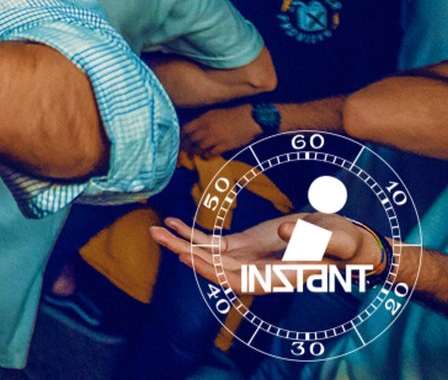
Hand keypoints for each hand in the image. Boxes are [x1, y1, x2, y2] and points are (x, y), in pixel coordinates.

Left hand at [150, 212, 373, 292]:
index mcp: (277, 276)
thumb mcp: (335, 238)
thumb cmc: (344, 242)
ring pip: (208, 254)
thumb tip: (282, 232)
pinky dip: (193, 233)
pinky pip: (213, 242)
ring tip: (155, 229)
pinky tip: (173, 222)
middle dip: (185, 253)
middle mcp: (257, 271)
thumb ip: (311, 237)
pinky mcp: (244, 245)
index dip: (211, 270)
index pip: (238, 279)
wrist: (346, 241)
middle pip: (214, 267)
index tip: (187, 257)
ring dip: (181, 243)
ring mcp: (248, 258)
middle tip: (158, 236)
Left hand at [180, 104, 259, 157]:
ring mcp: (216, 138)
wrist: (250, 118)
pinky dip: (206, 156)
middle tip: (181, 151)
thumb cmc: (232, 113)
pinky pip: (211, 153)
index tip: (178, 140)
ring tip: (191, 155)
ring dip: (194, 152)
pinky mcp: (225, 145)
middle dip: (184, 146)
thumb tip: (192, 127)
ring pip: (199, 147)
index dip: (181, 136)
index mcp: (203, 119)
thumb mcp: (214, 113)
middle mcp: (207, 128)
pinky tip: (204, 156)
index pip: (186, 129)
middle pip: (190, 140)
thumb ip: (202, 120)